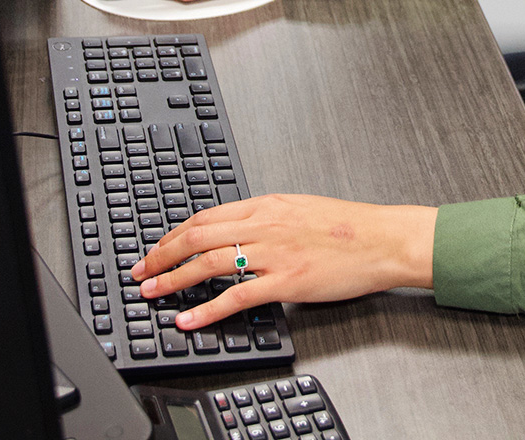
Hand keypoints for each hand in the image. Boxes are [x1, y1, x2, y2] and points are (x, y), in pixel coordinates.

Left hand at [130, 195, 437, 329]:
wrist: (383, 239)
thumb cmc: (350, 226)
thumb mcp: (301, 208)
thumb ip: (268, 217)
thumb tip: (241, 228)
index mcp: (267, 204)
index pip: (207, 216)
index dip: (174, 234)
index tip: (158, 247)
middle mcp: (265, 224)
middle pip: (198, 236)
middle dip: (161, 255)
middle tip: (142, 271)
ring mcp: (274, 253)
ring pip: (208, 262)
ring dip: (173, 279)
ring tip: (152, 292)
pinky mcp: (286, 281)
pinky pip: (236, 296)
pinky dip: (206, 310)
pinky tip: (189, 320)